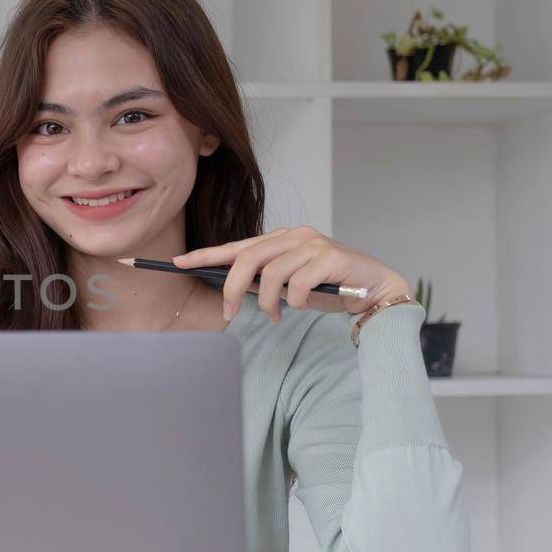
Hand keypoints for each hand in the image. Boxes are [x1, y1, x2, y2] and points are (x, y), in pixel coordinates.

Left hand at [172, 226, 411, 322]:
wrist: (373, 288)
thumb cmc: (328, 286)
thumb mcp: (289, 285)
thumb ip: (264, 281)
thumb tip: (233, 289)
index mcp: (280, 240)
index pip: (236, 246)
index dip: (206, 254)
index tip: (178, 261)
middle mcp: (294, 236)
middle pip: (248, 258)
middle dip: (232, 287)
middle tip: (230, 311)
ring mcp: (312, 244)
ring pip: (271, 274)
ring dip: (267, 301)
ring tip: (275, 315)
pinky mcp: (330, 257)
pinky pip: (297, 284)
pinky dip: (294, 302)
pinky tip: (301, 307)